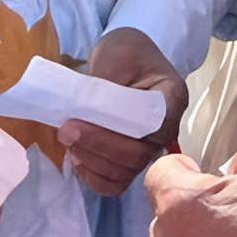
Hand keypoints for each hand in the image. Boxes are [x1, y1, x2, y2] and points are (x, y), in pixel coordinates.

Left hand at [61, 28, 187, 198]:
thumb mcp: (115, 53)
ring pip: (125, 173)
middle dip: (97, 145)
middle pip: (138, 156)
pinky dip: (93, 178)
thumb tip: (85, 114)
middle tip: (65, 130)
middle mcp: (165, 130)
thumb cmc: (125, 52)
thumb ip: (105, 84)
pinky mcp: (129, 160)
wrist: (124, 59)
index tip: (84, 118)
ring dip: (92, 161)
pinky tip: (76, 159)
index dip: (120, 131)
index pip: (158, 127)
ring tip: (68, 139)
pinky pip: (115, 184)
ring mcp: (148, 149)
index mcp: (171, 98)